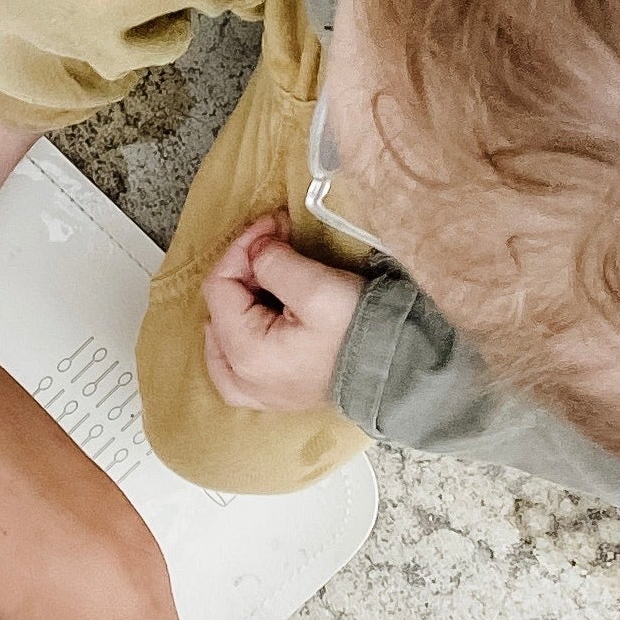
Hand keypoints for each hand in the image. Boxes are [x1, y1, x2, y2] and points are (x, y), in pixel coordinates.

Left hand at [201, 212, 362, 412]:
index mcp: (245, 352)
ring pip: (219, 338)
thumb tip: (257, 249)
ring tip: (263, 278)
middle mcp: (242, 378)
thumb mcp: (318, 288)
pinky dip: (233, 339)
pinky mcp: (275, 394)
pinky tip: (247, 324)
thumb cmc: (363, 334)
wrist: (399, 373)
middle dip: (245, 268)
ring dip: (237, 301)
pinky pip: (233, 367)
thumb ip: (275, 263)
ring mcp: (257, 392)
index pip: (219, 284)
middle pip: (219, 308)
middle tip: (277, 243)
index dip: (242, 246)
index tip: (273, 225)